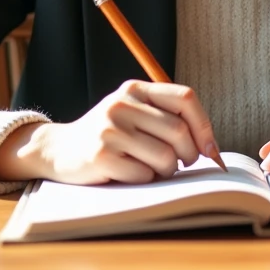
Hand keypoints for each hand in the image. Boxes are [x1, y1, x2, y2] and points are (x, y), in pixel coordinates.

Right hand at [0, 80, 220, 184]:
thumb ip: (166, 118)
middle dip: (189, 154)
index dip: (204, 126)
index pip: (185, 98)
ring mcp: (110, 129)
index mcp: (135, 89)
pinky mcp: (101, 155)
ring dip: (168, 171)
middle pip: (178, 131)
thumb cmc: (109, 136)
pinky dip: (146, 180)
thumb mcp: (133, 113)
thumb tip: (211, 147)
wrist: (58, 149)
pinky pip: (144, 174)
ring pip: (165, 156)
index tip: (210, 149)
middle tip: (180, 164)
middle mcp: (122, 104)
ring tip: (154, 169)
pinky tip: (131, 174)